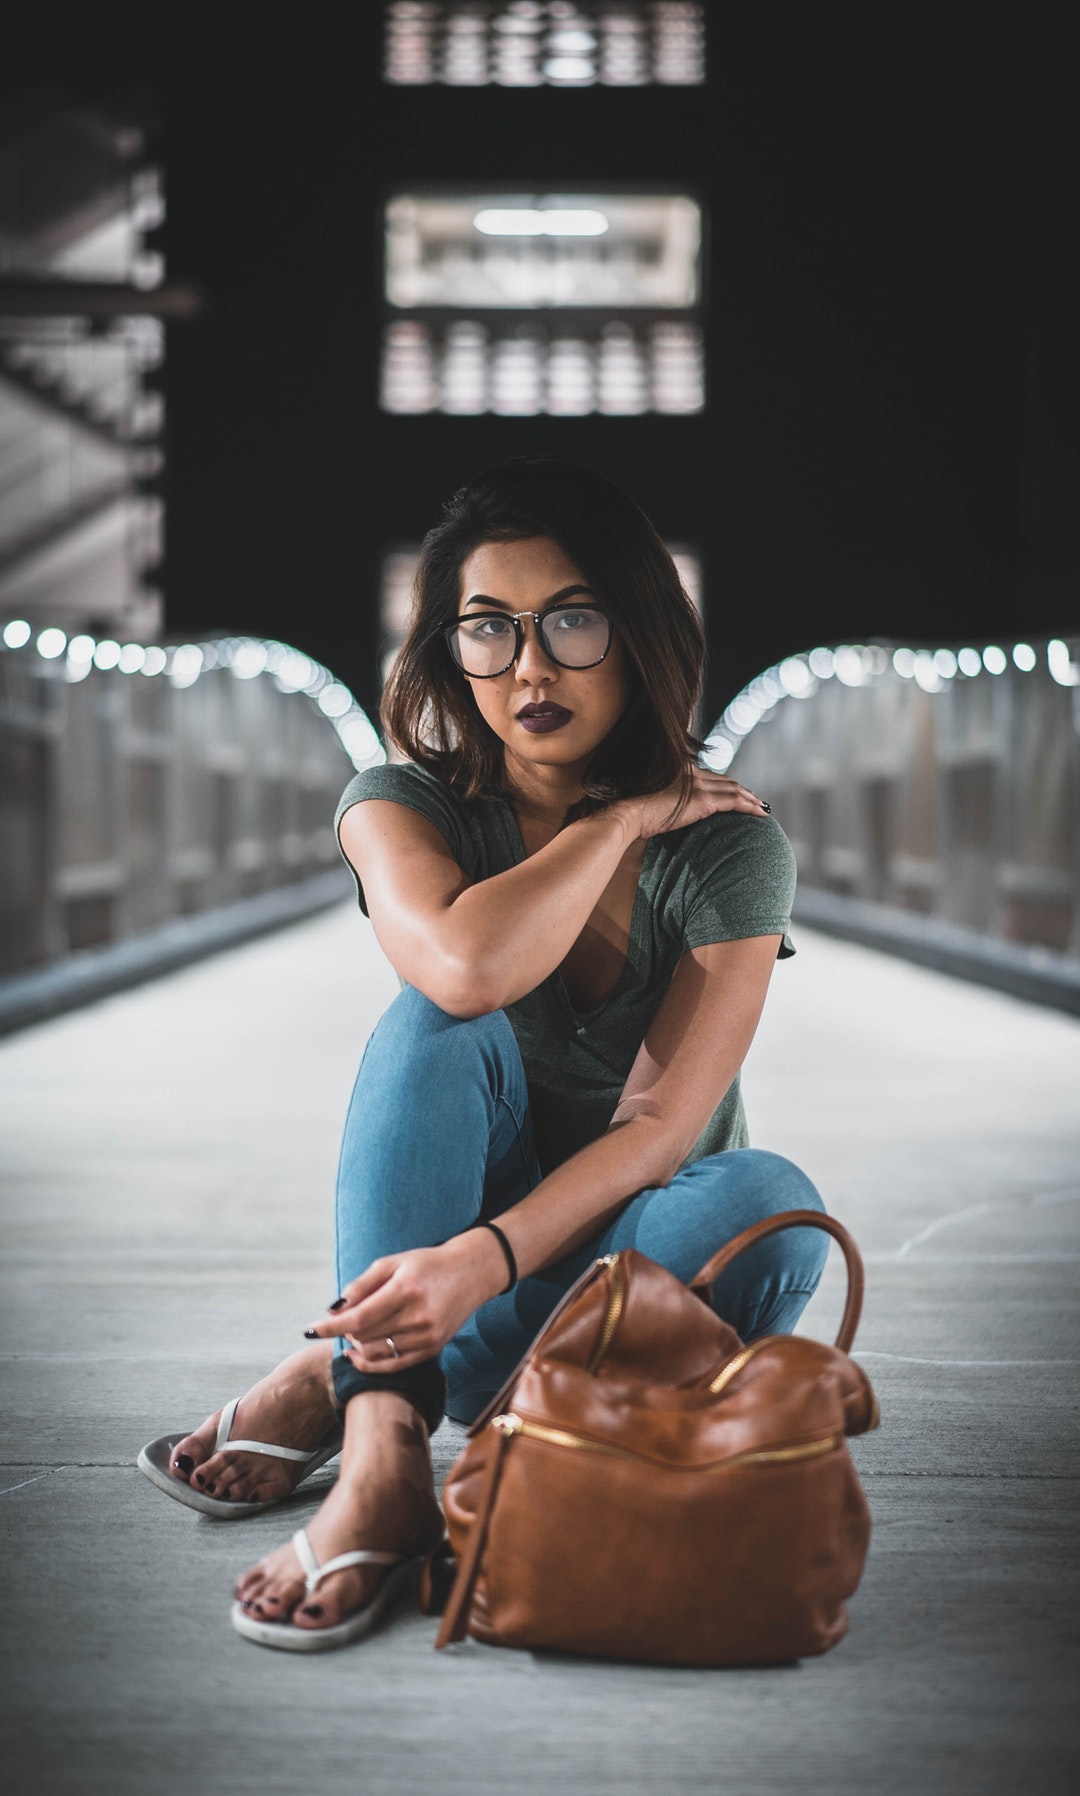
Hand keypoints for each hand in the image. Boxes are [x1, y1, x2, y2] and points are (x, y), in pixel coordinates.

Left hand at [304, 1232, 505, 1371]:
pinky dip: (370, 1363)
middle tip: (339, 1319)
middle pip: (364, 1337)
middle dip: (343, 1331)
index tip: (309, 1329)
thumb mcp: (392, 1262)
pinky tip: (356, 1355)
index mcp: (405, 1290)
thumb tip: (334, 1309)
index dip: (331, 1327)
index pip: (359, 1318)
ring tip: (353, 1331)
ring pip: (376, 1353)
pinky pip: (393, 1366)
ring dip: (356, 1345)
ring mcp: (426, 1337)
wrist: (470, 1274)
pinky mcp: (432, 1350)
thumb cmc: (426, 1264)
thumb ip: (362, 1285)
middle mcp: (417, 1317)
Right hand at [619, 766, 770, 839]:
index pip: (713, 778)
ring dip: (751, 799)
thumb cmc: (638, 815)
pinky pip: (734, 801)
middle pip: (727, 782)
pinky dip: (750, 806)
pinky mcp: (703, 799)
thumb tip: (675, 814)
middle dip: (744, 792)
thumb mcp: (656, 804)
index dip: (729, 786)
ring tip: (763, 808)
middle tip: (757, 802)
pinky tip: (760, 813)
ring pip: (734, 790)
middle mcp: (693, 773)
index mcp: (682, 770)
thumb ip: (670, 802)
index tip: (740, 795)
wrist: (632, 815)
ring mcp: (699, 784)